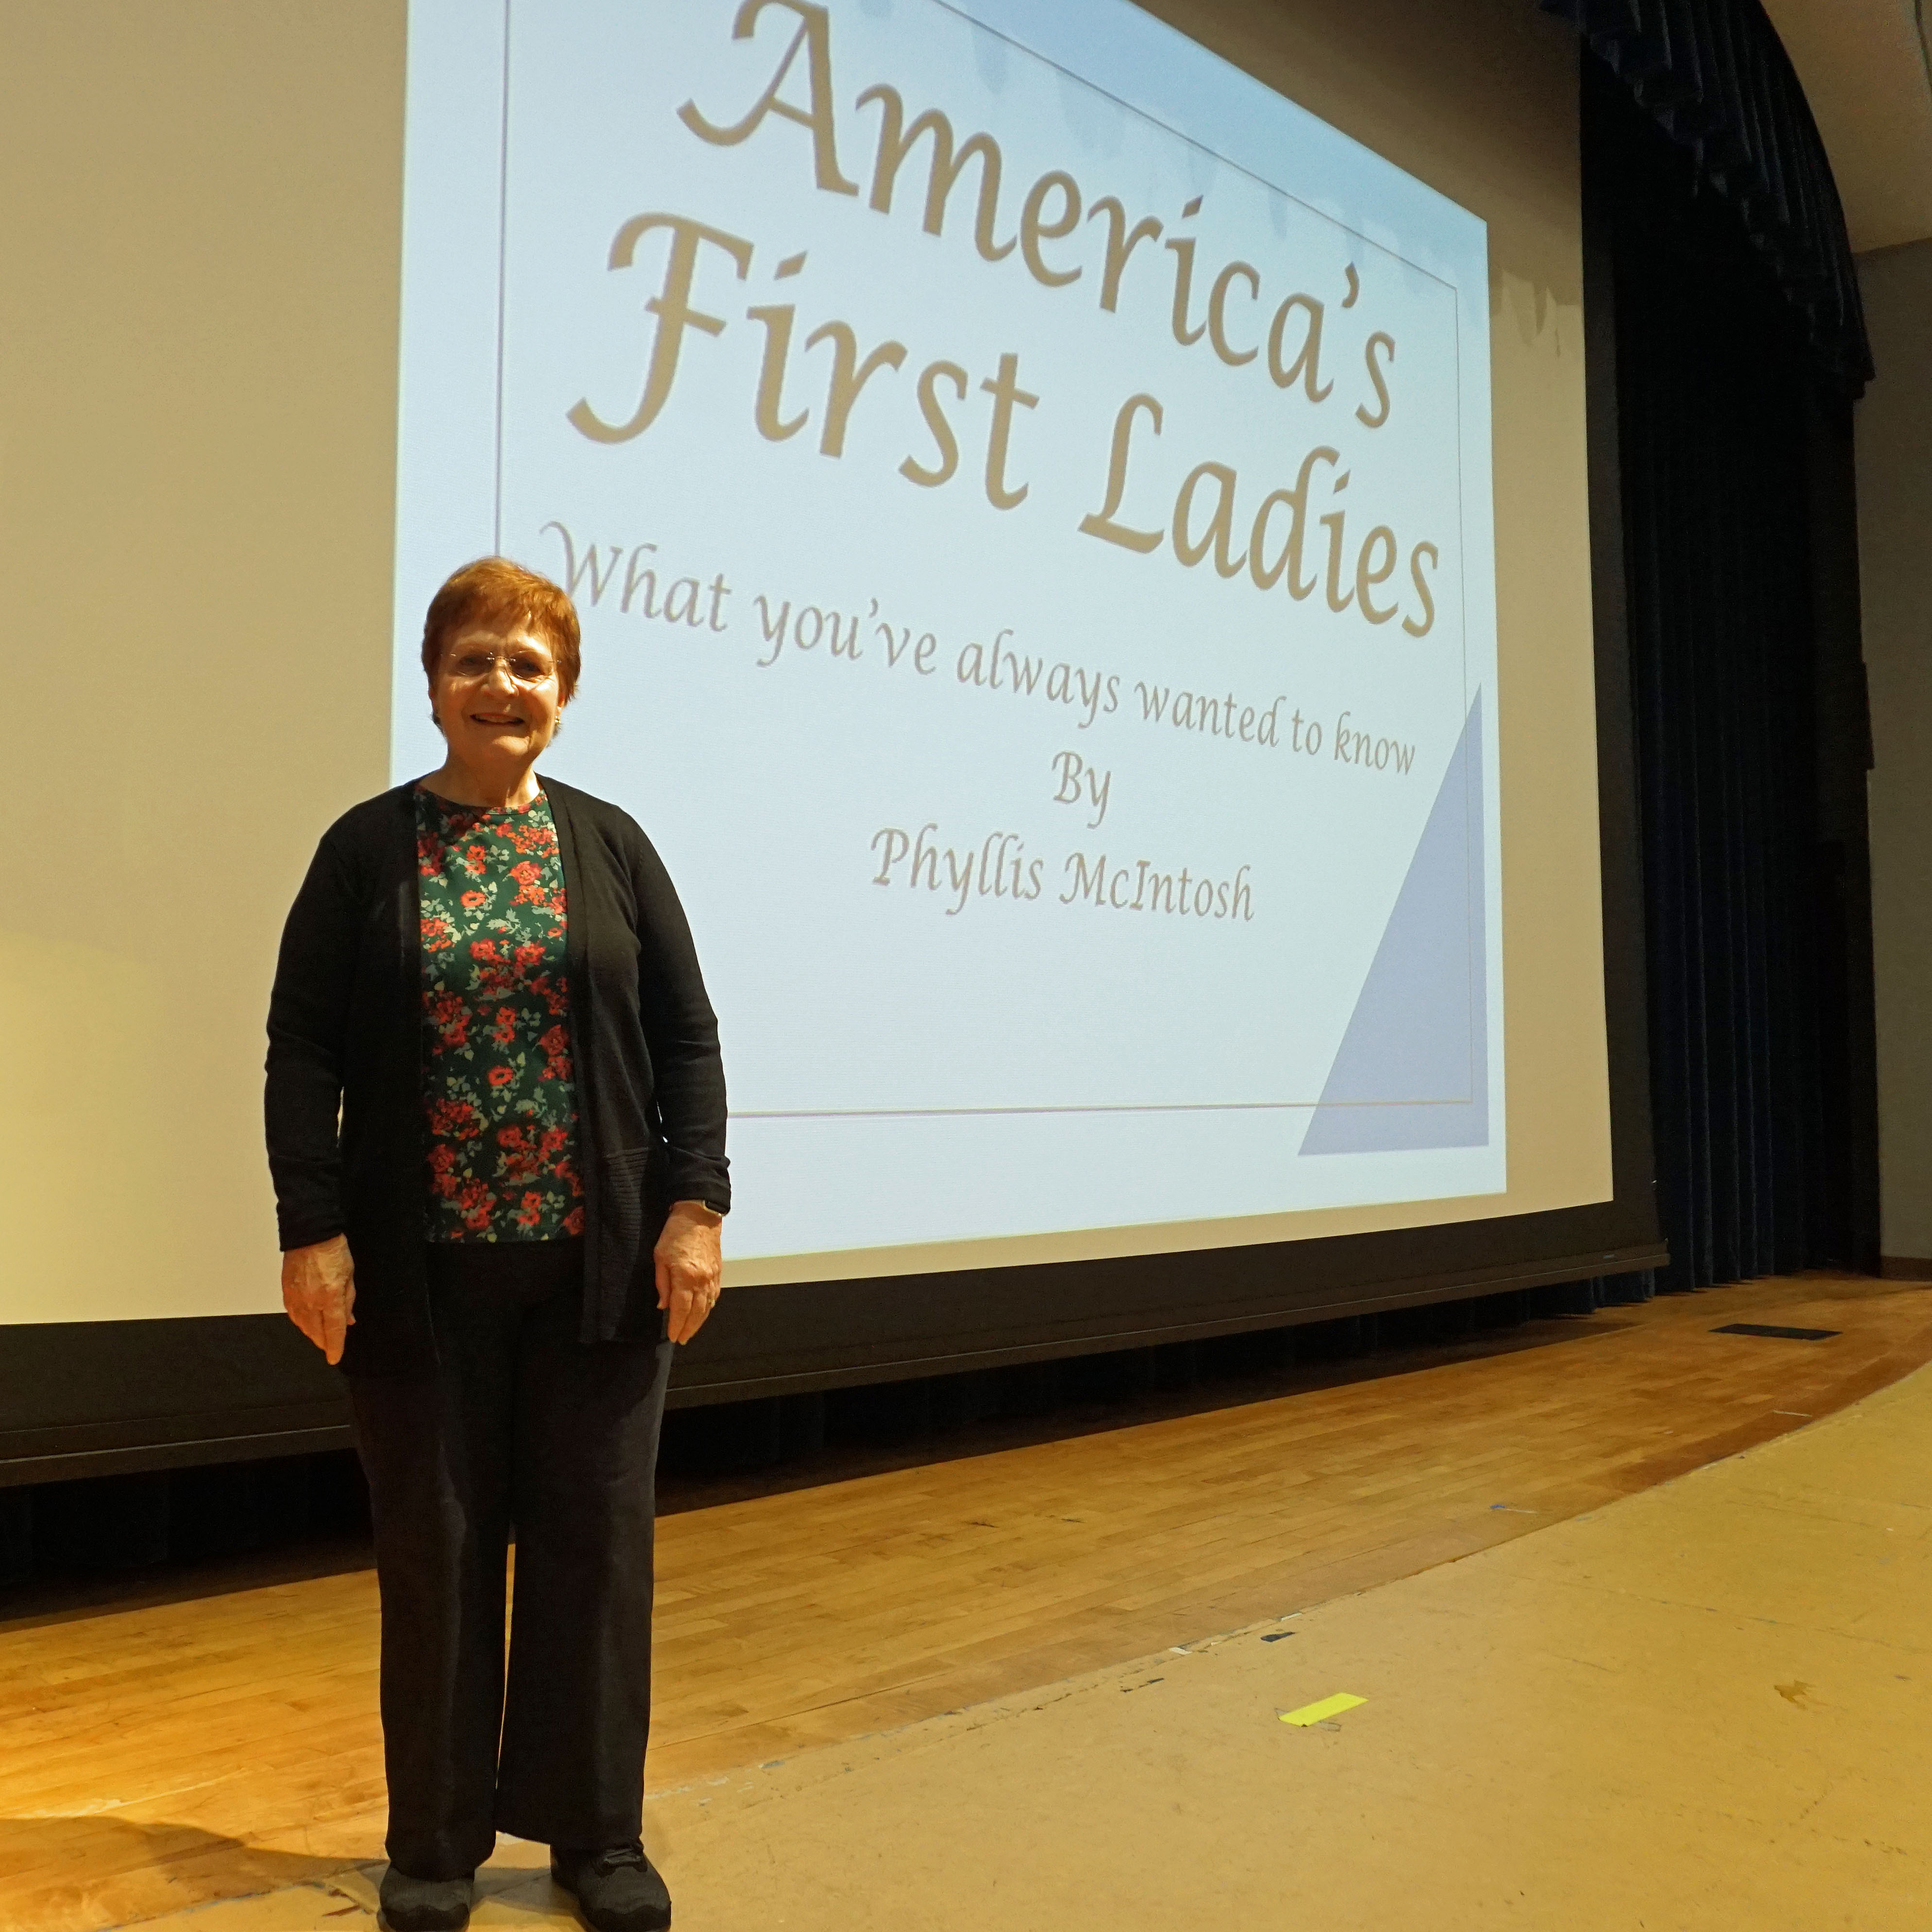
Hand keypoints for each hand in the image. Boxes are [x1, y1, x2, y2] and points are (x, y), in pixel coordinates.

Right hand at [282, 1234, 356, 1364]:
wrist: (311, 1234)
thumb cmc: (333, 1250)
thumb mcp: (349, 1276)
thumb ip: (348, 1301)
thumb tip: (348, 1320)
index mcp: (330, 1296)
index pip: (334, 1330)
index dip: (335, 1346)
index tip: (335, 1357)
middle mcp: (311, 1300)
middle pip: (316, 1331)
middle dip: (324, 1342)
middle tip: (330, 1347)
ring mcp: (296, 1296)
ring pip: (303, 1325)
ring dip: (312, 1334)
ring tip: (320, 1338)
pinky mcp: (286, 1291)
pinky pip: (292, 1314)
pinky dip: (300, 1322)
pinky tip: (305, 1324)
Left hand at [656, 1200, 722, 1344]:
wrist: (699, 1215)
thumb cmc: (677, 1232)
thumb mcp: (660, 1256)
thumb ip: (662, 1283)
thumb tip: (663, 1304)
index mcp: (686, 1276)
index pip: (681, 1309)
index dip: (677, 1325)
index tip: (673, 1335)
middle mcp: (702, 1279)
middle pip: (696, 1312)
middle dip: (688, 1328)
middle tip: (682, 1339)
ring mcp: (713, 1276)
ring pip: (708, 1306)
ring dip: (699, 1321)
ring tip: (691, 1331)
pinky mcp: (718, 1271)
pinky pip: (715, 1295)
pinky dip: (709, 1307)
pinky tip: (704, 1312)